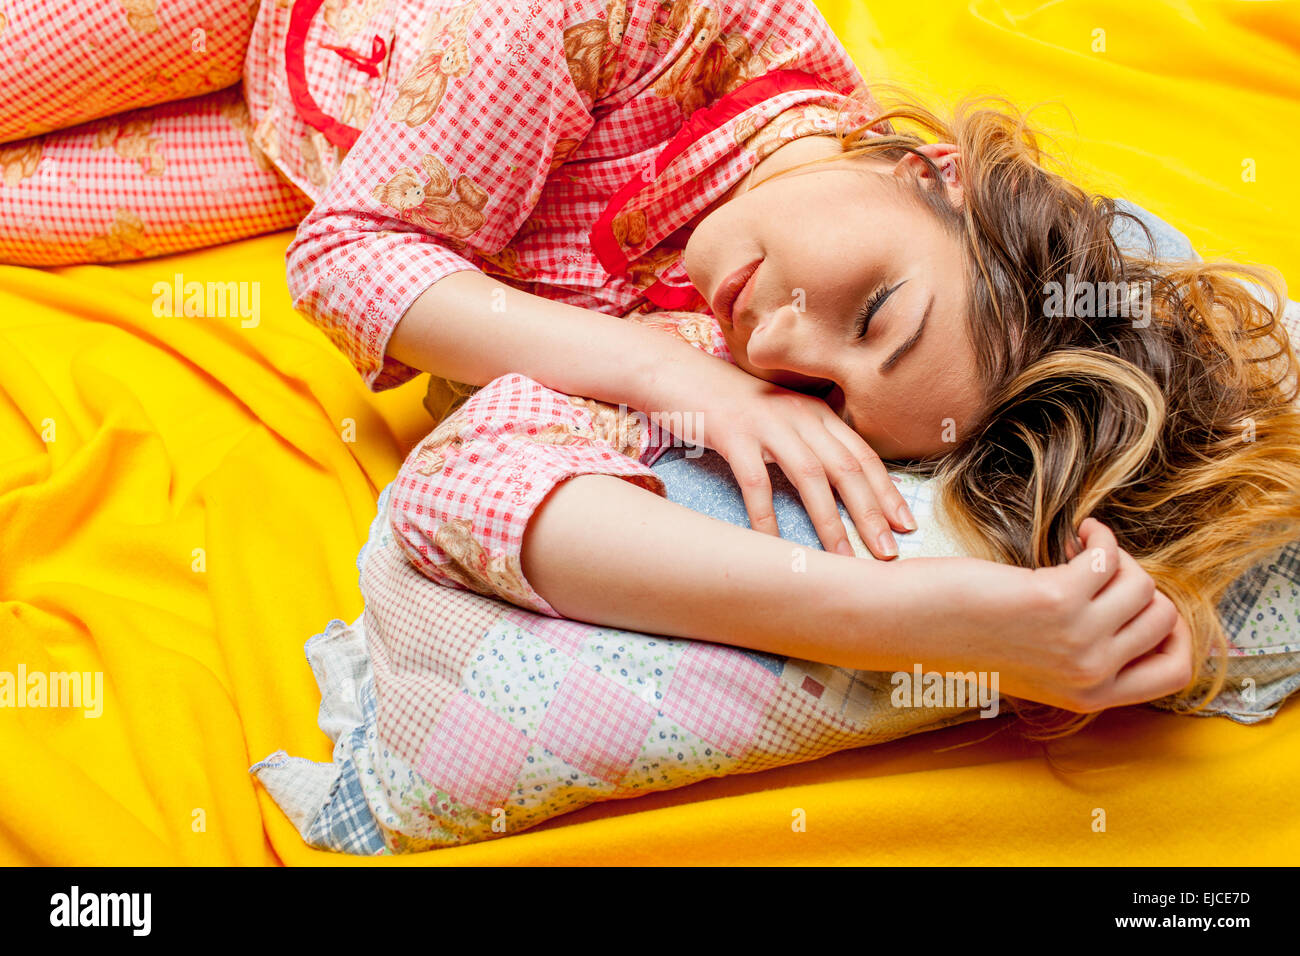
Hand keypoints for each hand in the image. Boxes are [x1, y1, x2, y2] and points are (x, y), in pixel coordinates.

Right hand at [644, 350, 915, 558]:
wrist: (678, 373)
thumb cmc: (730, 405)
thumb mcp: (780, 417)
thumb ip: (810, 443)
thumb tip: (841, 488)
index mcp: (816, 413)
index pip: (863, 455)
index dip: (887, 492)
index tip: (905, 526)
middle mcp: (799, 415)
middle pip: (846, 468)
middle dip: (871, 514)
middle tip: (888, 553)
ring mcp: (767, 423)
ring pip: (810, 477)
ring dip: (830, 522)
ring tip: (844, 559)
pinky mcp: (733, 433)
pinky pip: (756, 482)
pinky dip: (767, 516)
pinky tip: (775, 545)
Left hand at [949, 517, 1194, 711]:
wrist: (912, 624)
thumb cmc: (968, 635)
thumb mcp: (1038, 663)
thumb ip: (1084, 654)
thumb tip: (1143, 611)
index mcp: (1091, 696)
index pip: (1175, 674)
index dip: (1175, 634)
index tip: (1149, 605)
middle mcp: (1091, 674)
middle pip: (1162, 618)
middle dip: (1138, 584)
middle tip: (1100, 568)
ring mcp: (1077, 640)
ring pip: (1142, 584)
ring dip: (1118, 557)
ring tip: (1085, 547)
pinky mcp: (1057, 600)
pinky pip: (1110, 558)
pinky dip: (1100, 536)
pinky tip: (1077, 532)